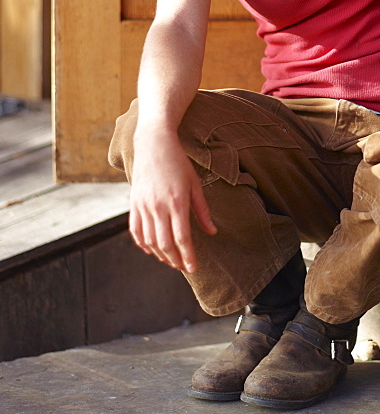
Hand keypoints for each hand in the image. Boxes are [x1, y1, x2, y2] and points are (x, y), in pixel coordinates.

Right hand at [128, 128, 215, 273]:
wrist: (154, 145)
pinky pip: (136, 231)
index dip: (188, 256)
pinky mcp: (134, 204)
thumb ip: (202, 210)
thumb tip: (212, 231)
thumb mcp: (195, 185)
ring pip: (149, 241)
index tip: (193, 268)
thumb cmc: (178, 163)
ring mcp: (143, 206)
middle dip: (175, 260)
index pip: (182, 238)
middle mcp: (158, 207)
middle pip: (165, 244)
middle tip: (183, 267)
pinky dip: (143, 244)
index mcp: (177, 202)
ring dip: (160, 255)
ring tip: (171, 260)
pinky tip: (152, 249)